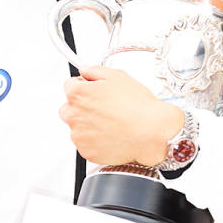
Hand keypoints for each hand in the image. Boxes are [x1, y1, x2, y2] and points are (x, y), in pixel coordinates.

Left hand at [59, 65, 183, 165]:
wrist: (153, 132)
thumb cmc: (138, 106)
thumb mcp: (116, 75)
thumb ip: (93, 70)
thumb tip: (85, 71)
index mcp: (77, 93)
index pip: (70, 85)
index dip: (85, 87)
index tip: (94, 91)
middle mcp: (73, 115)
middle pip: (69, 107)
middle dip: (82, 107)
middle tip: (104, 109)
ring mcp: (79, 135)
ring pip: (77, 127)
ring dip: (88, 125)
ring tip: (111, 124)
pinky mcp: (86, 152)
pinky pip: (86, 144)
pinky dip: (95, 141)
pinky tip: (112, 135)